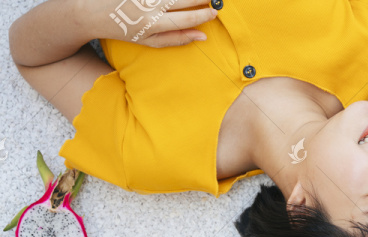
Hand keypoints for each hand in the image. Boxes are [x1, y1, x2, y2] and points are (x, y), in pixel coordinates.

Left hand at [92, 0, 217, 46]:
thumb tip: (202, 37)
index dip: (203, 15)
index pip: (186, 19)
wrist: (92, 12)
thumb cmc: (126, 30)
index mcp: (153, 25)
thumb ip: (177, 39)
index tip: (215, 12)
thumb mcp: (150, 41)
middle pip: (182, 1)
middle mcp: (149, 7)